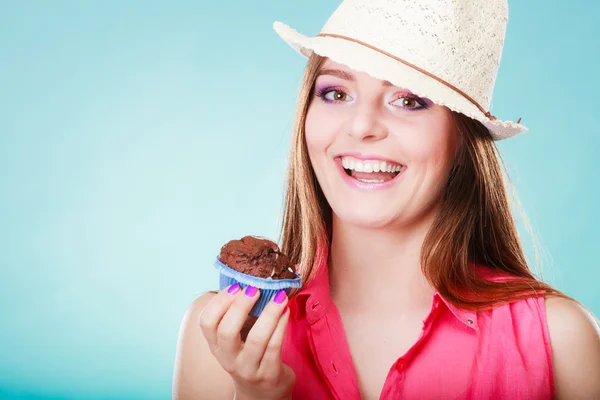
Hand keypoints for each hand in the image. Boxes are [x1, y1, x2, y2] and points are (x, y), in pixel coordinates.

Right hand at [199, 284, 295, 399]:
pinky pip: (275, 347)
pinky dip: (281, 325)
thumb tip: (250, 278)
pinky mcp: (269, 374)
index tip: (235, 286)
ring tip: (280, 296)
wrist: (263, 394)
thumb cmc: (250, 355)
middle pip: (226, 332)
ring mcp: (249, 369)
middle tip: (255, 288)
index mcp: (217, 346)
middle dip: (241, 306)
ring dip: (269, 313)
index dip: (219, 303)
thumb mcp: (237, 339)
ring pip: (256, 339)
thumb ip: (238, 315)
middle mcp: (229, 359)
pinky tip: (286, 311)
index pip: (206, 324)